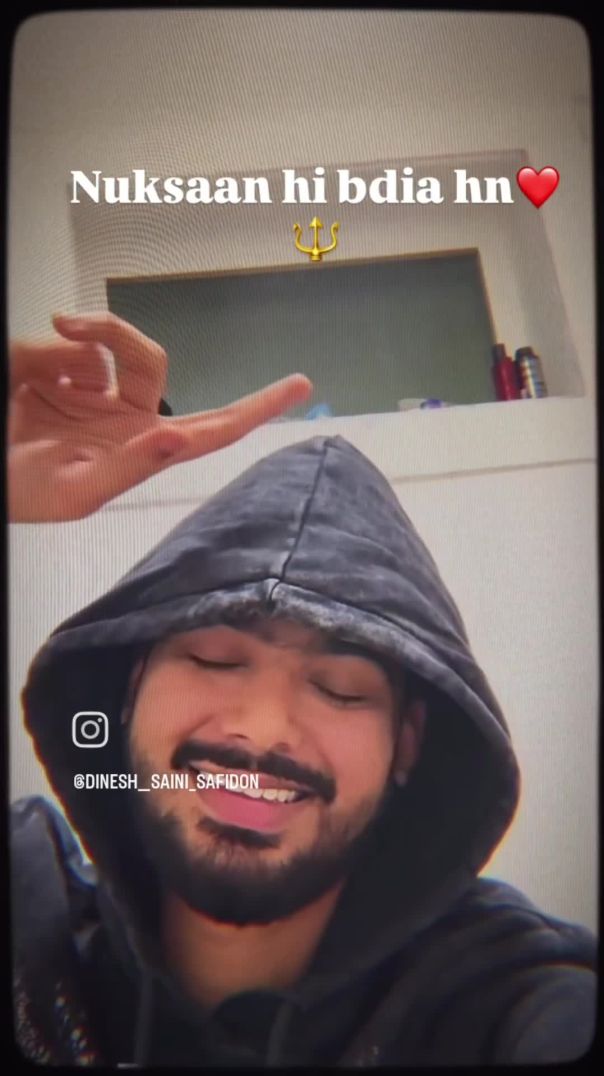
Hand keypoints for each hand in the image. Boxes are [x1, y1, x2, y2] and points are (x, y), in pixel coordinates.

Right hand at [8, 313, 312, 521]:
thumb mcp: (75, 491)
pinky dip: (42, 350)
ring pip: (106, 343)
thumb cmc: (24, 493)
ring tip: (28, 372)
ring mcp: (95, 391)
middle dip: (114, 336)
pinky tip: (21, 379)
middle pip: (149, 360)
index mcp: (144, 450)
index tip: (298, 384)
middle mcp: (127, 417)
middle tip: (69, 325)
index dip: (257, 407)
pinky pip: (68, 342)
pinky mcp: (62, 370)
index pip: (214, 428)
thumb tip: (175, 437)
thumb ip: (129, 466)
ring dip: (73, 341)